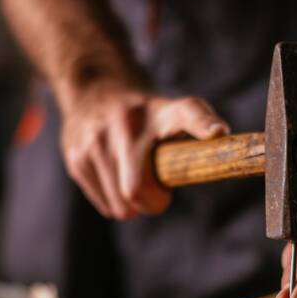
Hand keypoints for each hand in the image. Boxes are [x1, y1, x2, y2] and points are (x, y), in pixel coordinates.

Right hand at [60, 89, 228, 218]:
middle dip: (152, 202)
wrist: (94, 91)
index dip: (202, 125)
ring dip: (133, 205)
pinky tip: (115, 179)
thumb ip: (200, 122)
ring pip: (120, 206)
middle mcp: (124, 124)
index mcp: (160, 112)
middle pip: (136, 191)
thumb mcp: (176, 111)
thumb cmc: (146, 114)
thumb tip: (220, 134)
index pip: (187, 114)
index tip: (217, 133)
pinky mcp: (76, 159)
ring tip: (135, 180)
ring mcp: (94, 142)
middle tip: (157, 191)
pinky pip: (106, 206)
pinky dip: (115, 202)